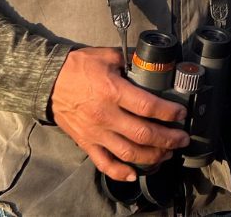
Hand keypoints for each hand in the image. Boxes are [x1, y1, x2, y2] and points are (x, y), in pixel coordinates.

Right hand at [49, 47, 189, 181]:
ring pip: (129, 152)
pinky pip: (105, 163)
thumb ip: (131, 59)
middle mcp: (106, 116)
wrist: (47, 81)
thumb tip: (153, 61)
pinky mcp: (86, 143)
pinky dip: (121, 172)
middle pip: (143, 134)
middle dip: (168, 139)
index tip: (181, 114)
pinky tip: (135, 173)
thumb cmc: (78, 66)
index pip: (148, 106)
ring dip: (153, 156)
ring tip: (168, 153)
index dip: (169, 113)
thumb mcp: (108, 55)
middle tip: (183, 139)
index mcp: (113, 91)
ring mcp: (96, 132)